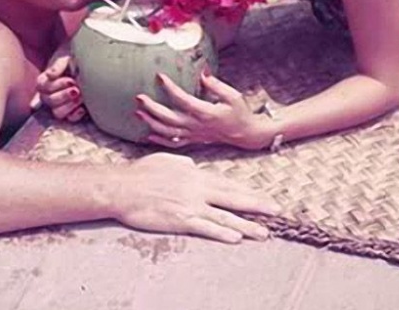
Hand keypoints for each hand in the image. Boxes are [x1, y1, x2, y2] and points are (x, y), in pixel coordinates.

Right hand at [31, 52, 86, 122]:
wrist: (93, 63)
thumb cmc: (76, 58)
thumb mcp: (67, 57)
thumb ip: (58, 65)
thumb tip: (50, 75)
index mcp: (46, 80)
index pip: (41, 87)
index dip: (56, 85)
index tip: (71, 80)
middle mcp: (51, 93)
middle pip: (49, 101)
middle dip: (64, 95)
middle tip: (77, 89)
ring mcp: (61, 104)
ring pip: (57, 113)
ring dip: (69, 105)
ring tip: (81, 97)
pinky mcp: (73, 111)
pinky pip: (70, 119)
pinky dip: (76, 114)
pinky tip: (83, 107)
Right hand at [113, 153, 278, 242]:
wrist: (122, 187)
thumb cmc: (141, 172)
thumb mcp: (168, 160)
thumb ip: (185, 165)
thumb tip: (196, 167)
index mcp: (194, 173)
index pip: (226, 182)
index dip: (246, 190)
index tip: (262, 196)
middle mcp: (197, 188)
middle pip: (232, 197)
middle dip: (256, 204)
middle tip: (276, 210)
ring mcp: (189, 205)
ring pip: (224, 216)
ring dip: (246, 225)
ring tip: (264, 232)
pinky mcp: (180, 220)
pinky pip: (205, 228)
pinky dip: (221, 233)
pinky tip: (236, 238)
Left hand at [135, 70, 271, 149]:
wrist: (245, 133)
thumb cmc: (239, 112)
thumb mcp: (232, 95)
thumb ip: (216, 84)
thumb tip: (203, 71)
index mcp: (206, 113)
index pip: (183, 100)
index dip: (170, 88)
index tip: (159, 75)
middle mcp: (197, 126)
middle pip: (170, 119)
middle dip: (152, 108)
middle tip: (139, 97)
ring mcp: (194, 135)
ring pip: (168, 132)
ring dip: (151, 123)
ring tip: (137, 113)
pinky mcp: (193, 140)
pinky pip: (174, 143)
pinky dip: (160, 141)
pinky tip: (148, 135)